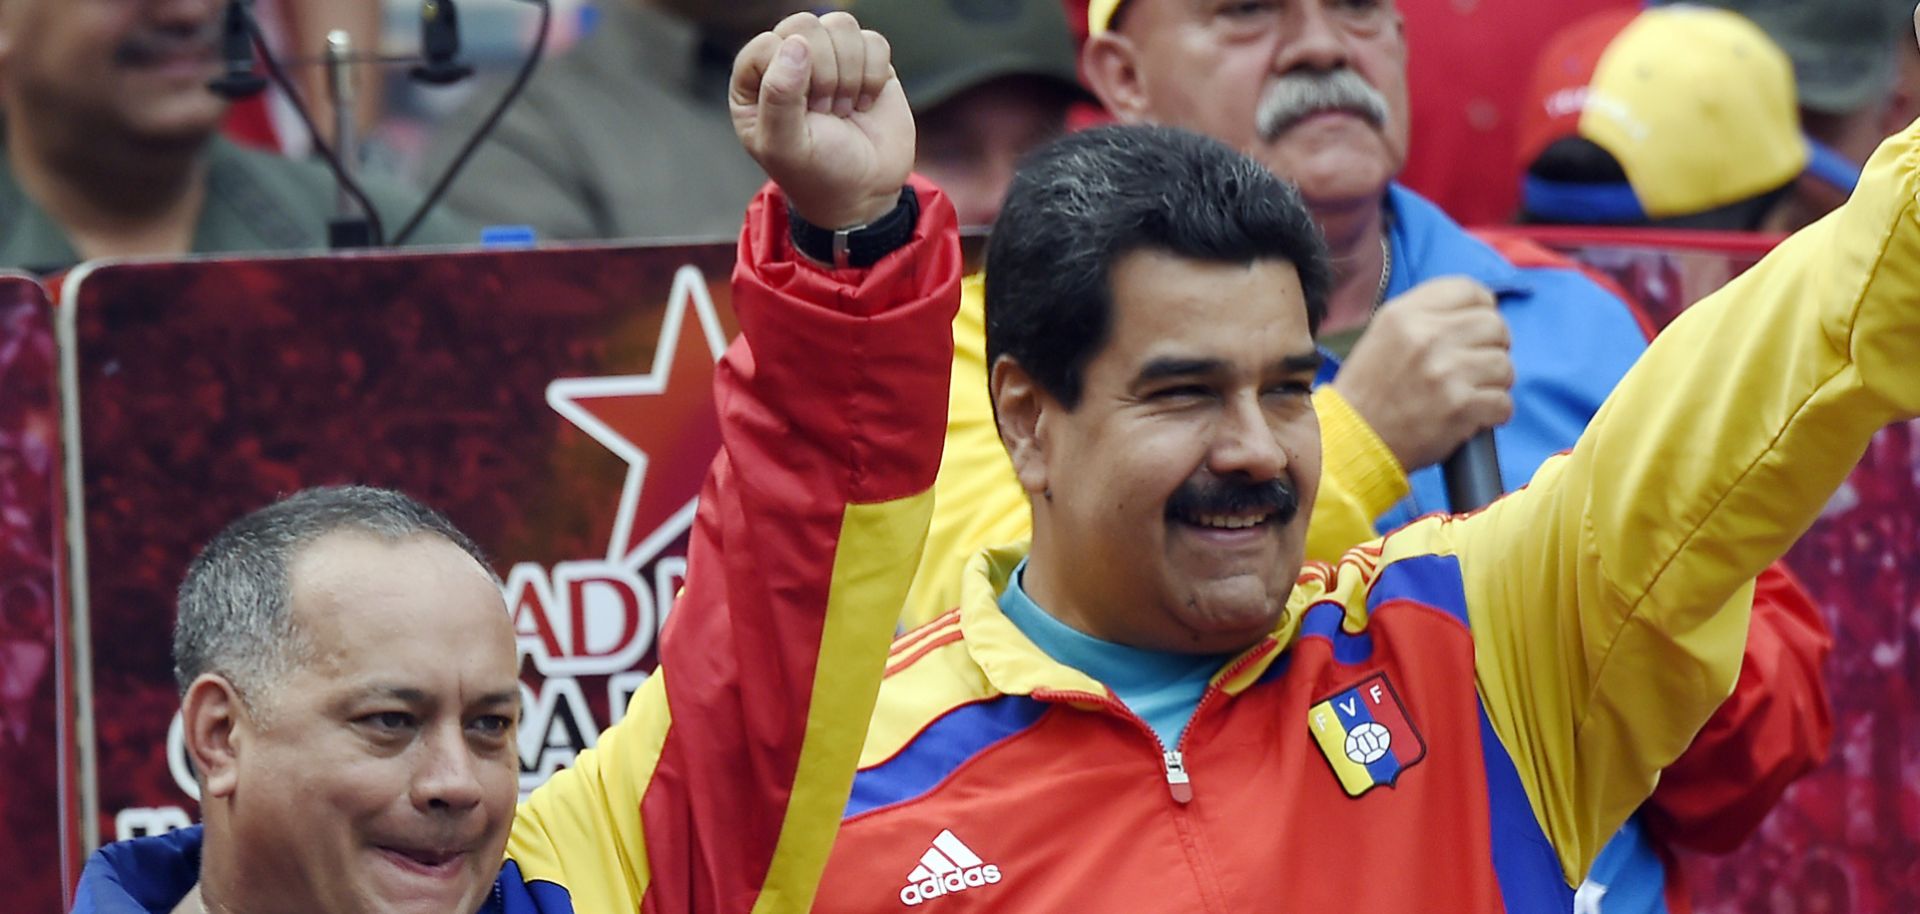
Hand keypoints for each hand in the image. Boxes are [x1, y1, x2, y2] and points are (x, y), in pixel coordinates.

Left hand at [730, 12, 913, 229]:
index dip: (791, 74)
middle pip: (804, 25)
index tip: (805, 113)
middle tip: (826, 110)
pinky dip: (874, 75)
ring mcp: (830, 59)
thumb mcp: (785, 146)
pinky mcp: (866, 63)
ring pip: (841, 25)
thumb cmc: (816, 174)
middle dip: (823, 71)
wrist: (865, 193)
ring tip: (844, 108)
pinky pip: (874, 41)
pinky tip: (866, 102)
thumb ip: (779, 96)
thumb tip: (796, 45)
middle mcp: (789, 62)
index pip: (767, 44)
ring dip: (849, 73)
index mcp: (755, 81)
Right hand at [1331, 277, 1513, 471]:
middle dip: (1493, 346)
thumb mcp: (1383, 334)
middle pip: (1495, 325)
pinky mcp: (1461, 408)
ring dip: (1494, 382)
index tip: (1476, 328)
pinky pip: (1504, 402)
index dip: (1481, 308)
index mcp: (1405, 315)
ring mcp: (1446, 373)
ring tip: (1471, 392)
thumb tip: (1477, 310)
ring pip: (1504, 365)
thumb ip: (1425, 315)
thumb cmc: (1369, 390)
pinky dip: (1494, 412)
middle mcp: (1427, 338)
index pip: (1469, 290)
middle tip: (1475, 364)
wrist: (1354, 440)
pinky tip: (1472, 415)